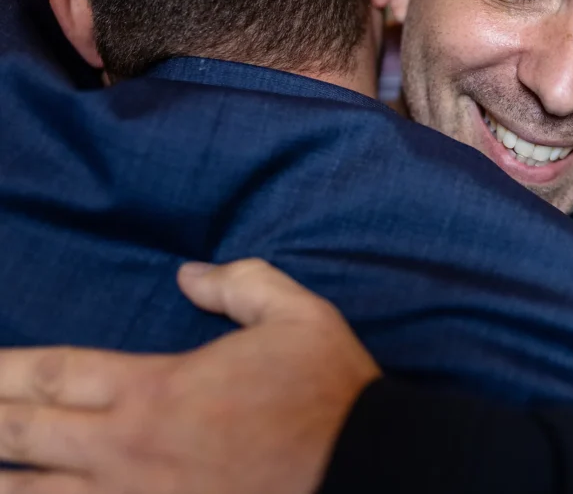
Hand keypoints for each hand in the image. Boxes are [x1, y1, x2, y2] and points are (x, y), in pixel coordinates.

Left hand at [0, 259, 381, 493]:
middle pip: (23, 435)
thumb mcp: (296, 315)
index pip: (52, 372)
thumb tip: (187, 273)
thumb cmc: (326, 392)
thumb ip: (240, 283)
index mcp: (155, 389)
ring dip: (2, 481)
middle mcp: (128, 449)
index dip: (0, 369)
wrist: (362, 468)